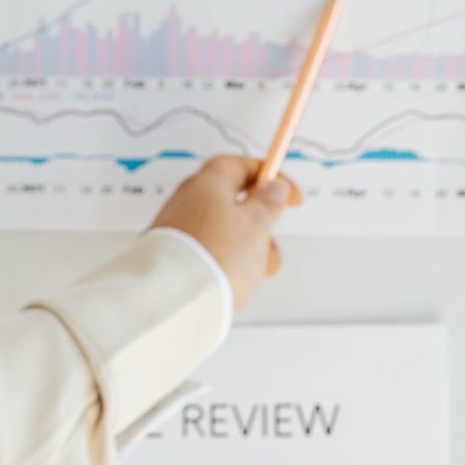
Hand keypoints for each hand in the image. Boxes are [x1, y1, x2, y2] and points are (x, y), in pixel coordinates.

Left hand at [146, 154, 303, 310]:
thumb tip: (274, 186)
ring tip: (248, 274)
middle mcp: (187, 202)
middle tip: (266, 247)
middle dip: (259, 230)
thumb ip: (268, 203)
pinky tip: (229, 286)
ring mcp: (179, 232)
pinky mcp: (176, 259)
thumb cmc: (216, 255)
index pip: (240, 166)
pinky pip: (210, 257)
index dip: (269, 177)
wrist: (175, 298)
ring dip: (246, 254)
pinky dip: (225, 268)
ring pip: (227, 237)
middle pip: (235, 207)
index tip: (290, 195)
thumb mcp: (255, 224)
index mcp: (206, 183)